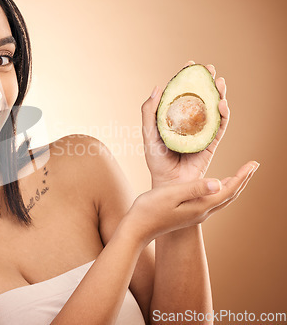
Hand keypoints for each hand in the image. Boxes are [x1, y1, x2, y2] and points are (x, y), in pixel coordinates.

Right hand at [123, 160, 259, 245]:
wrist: (137, 228)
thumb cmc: (150, 209)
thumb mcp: (171, 194)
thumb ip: (194, 188)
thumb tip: (218, 183)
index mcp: (200, 206)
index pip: (228, 189)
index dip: (242, 176)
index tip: (253, 164)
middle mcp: (202, 212)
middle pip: (230, 195)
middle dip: (243, 180)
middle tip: (254, 165)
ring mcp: (195, 214)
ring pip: (222, 198)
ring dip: (234, 185)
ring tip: (241, 174)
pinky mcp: (188, 213)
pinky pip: (213, 200)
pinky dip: (221, 190)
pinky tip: (217, 185)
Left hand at [141, 61, 229, 187]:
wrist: (168, 183)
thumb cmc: (156, 160)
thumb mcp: (148, 132)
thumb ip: (149, 111)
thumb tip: (158, 86)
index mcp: (175, 118)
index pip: (182, 94)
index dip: (187, 79)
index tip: (190, 64)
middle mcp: (190, 123)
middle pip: (201, 98)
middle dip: (206, 81)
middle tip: (210, 68)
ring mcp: (202, 132)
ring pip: (213, 109)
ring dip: (218, 94)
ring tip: (219, 81)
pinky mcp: (211, 143)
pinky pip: (220, 126)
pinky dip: (223, 114)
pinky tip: (222, 103)